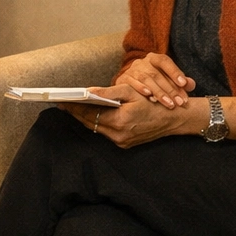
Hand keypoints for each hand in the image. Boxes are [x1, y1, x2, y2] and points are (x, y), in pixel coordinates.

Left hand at [60, 85, 195, 147]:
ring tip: (74, 107)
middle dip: (77, 112)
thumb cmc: (154, 102)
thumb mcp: (131, 92)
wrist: (173, 119)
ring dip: (86, 118)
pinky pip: (106, 132)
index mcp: (119, 121)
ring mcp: (121, 142)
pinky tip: (92, 115)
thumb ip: (108, 92)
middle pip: (90, 123)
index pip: (89, 114)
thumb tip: (88, 91)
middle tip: (64, 103)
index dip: (75, 107)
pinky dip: (98, 123)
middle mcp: (118, 135)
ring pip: (96, 128)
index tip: (62, 101)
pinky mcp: (124, 144)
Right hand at [119, 53, 195, 107]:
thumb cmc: (156, 82)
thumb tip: (190, 85)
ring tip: (169, 104)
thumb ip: (181, 82)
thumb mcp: (169, 80)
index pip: (164, 61)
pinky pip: (131, 83)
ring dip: (158, 92)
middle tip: (179, 102)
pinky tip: (151, 98)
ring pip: (145, 79)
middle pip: (156, 74)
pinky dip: (141, 89)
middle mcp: (142, 62)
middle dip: (170, 89)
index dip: (174, 72)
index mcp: (154, 59)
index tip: (184, 84)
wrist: (133, 84)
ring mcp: (131, 70)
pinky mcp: (122, 79)